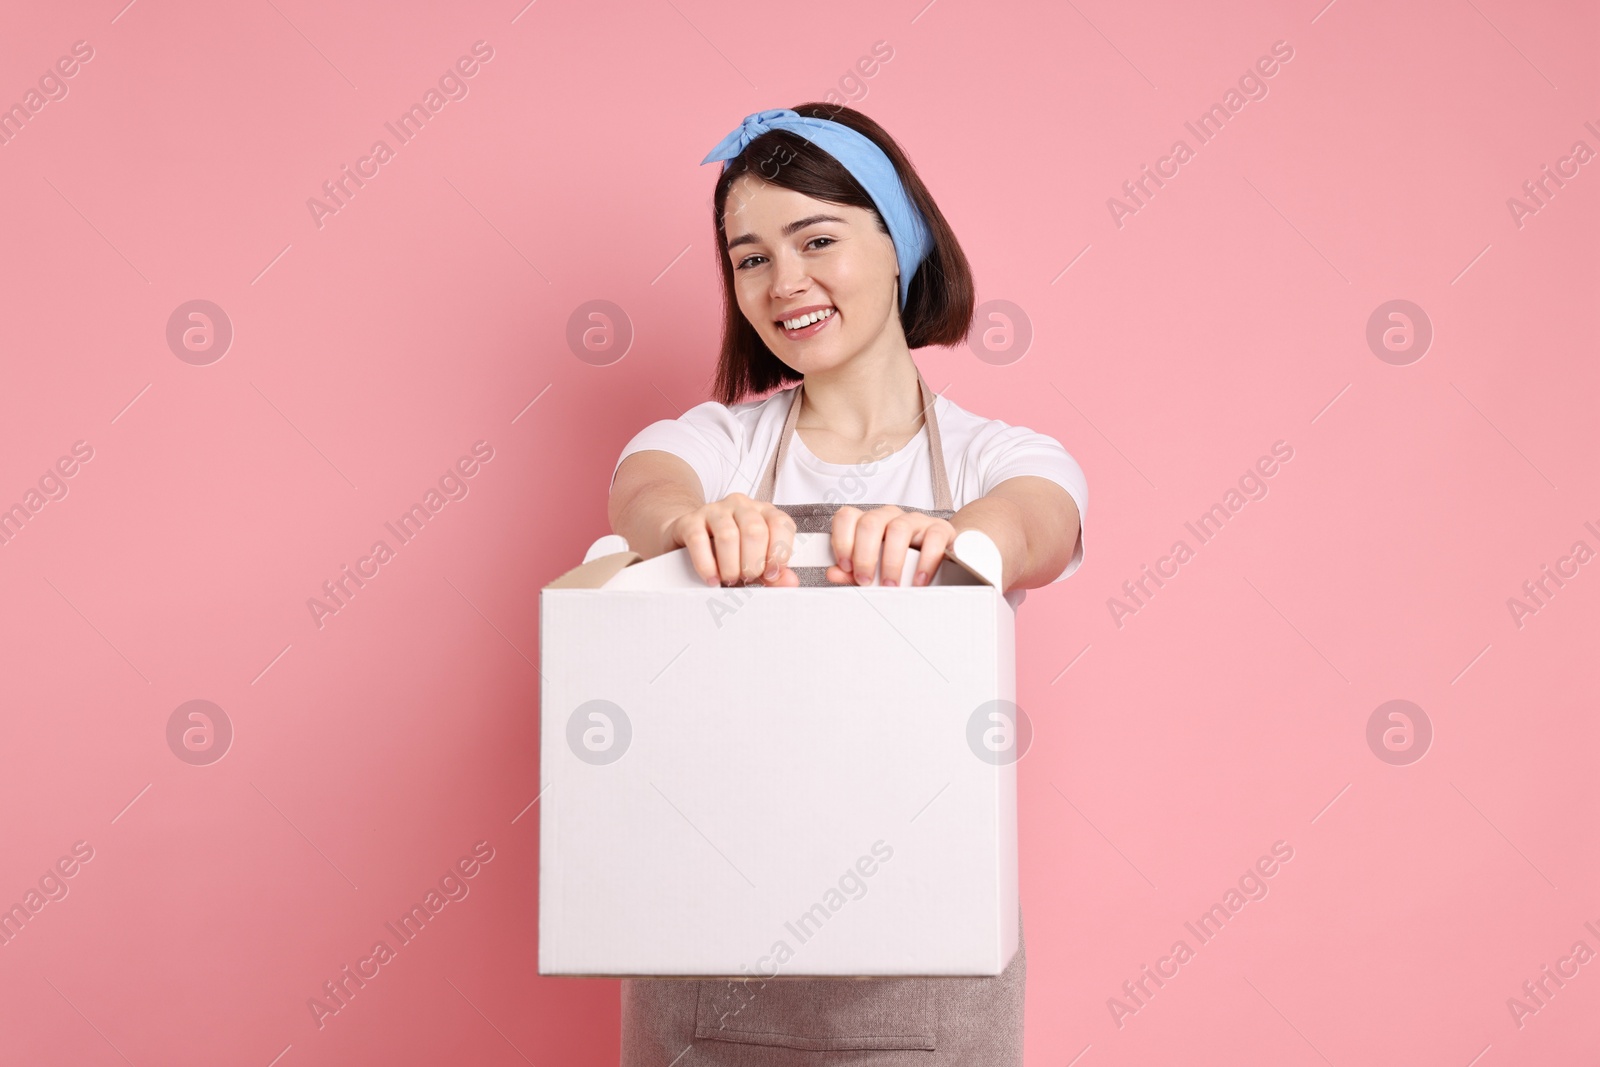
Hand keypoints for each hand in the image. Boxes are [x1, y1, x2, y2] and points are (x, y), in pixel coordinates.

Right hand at [663, 493, 799, 586]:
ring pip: (728, 535)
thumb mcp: (755, 561)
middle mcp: (741, 506)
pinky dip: (706, 565)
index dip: (779, 553)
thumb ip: (774, 572)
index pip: (781, 524)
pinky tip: (711, 577)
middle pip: (755, 531)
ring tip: (729, 578)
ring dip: (730, 566)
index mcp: (763, 512)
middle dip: (753, 563)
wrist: (691, 538)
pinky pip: (699, 540)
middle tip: (747, 578)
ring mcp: (714, 510)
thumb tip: (790, 581)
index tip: (771, 574)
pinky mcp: (690, 521)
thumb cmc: (728, 551)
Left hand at [826, 506, 954, 587]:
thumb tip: (833, 573)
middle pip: (870, 523)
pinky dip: (924, 561)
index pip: (847, 517)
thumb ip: (852, 572)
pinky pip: (932, 538)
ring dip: (891, 561)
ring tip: (891, 585)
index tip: (844, 566)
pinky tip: (918, 579)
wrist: (940, 559)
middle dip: (864, 555)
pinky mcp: (940, 529)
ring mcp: (915, 520)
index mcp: (869, 523)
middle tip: (865, 580)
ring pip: (897, 529)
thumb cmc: (902, 564)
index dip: (842, 540)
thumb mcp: (873, 570)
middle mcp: (890, 517)